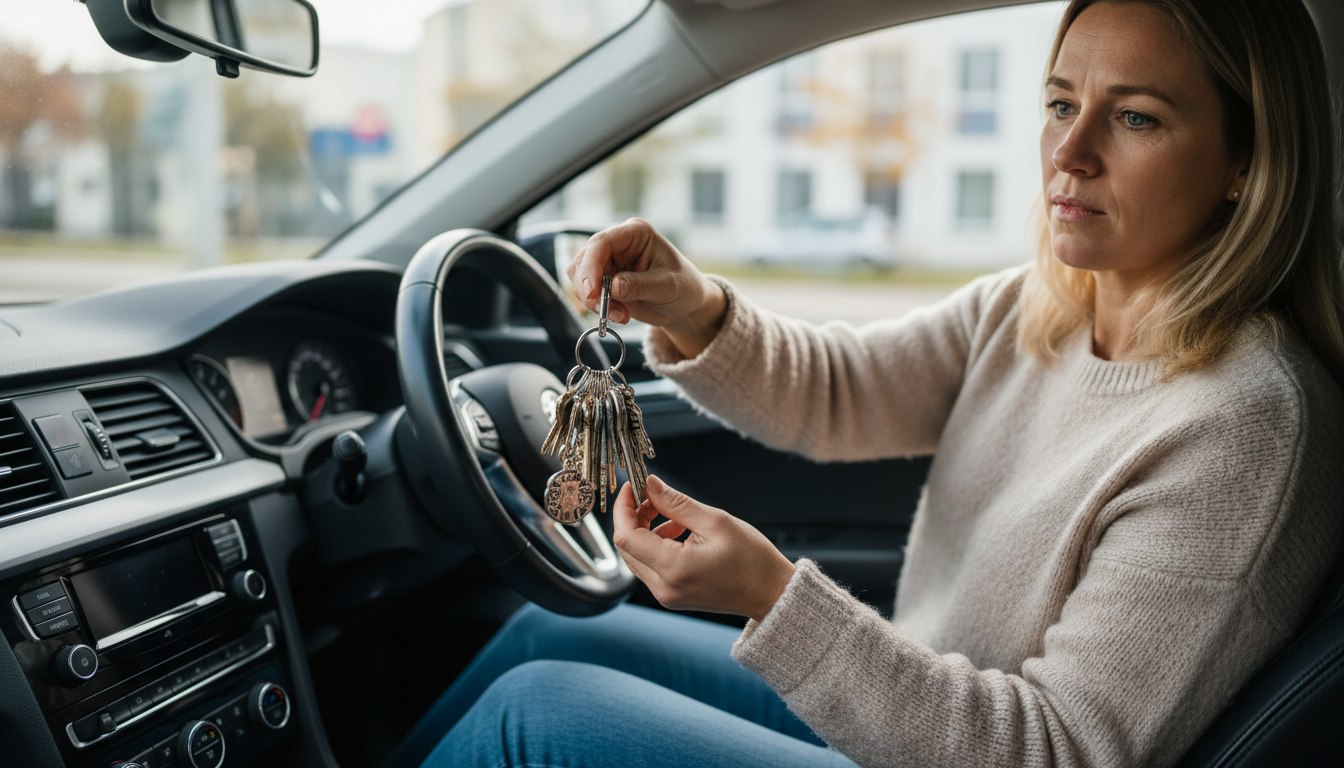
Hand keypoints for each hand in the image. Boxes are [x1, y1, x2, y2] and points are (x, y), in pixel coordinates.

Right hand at [567, 218, 726, 356]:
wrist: (685, 304)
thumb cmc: (684, 287)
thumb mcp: (669, 286)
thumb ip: (641, 285)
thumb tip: (614, 287)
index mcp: (635, 233)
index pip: (602, 242)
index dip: (591, 266)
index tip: (592, 292)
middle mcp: (618, 244)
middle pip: (584, 259)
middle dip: (589, 288)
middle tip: (604, 310)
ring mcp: (609, 262)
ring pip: (580, 277)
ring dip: (593, 300)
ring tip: (621, 315)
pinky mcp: (604, 280)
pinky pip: (587, 292)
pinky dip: (597, 307)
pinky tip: (620, 315)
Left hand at [612, 475, 794, 621]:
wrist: (771, 593)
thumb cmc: (752, 559)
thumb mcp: (715, 520)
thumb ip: (676, 502)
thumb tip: (649, 485)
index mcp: (674, 569)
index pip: (626, 537)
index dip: (623, 508)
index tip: (632, 487)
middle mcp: (663, 588)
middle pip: (627, 547)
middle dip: (634, 517)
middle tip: (654, 497)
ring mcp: (666, 596)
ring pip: (636, 557)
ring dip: (645, 530)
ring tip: (674, 515)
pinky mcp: (671, 596)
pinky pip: (650, 567)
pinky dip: (655, 545)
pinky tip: (678, 532)